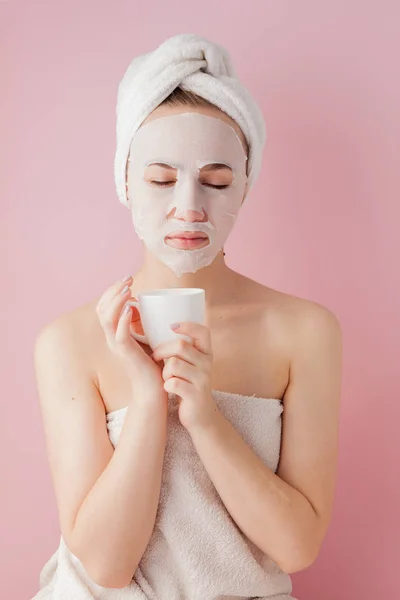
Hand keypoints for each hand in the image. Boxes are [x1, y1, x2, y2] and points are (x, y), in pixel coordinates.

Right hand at [96, 276, 165, 399]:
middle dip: (113, 290)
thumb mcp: (146, 336)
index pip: (105, 306)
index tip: (127, 279)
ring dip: (116, 301)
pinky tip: (130, 308)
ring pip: (107, 319)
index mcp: (114, 333)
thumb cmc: (153, 361)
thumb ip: (141, 321)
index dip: (112, 290)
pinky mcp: (126, 354)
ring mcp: (117, 346)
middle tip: (128, 279)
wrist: (155, 387)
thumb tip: (140, 303)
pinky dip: (123, 319)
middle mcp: (111, 338)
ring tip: (128, 289)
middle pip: (102, 309)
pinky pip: (119, 334)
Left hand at [151, 322, 219, 430]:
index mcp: (206, 353)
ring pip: (173, 364)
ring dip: (164, 372)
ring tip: (167, 378)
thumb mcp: (190, 364)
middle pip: (180, 346)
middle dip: (162, 351)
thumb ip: (182, 349)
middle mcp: (207, 363)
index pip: (202, 331)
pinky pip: (172, 383)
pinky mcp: (195, 394)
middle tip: (155, 357)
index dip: (187, 325)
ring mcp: (203, 379)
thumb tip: (157, 328)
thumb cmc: (188, 384)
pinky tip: (170, 390)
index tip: (171, 326)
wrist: (199, 415)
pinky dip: (166, 386)